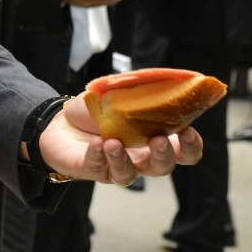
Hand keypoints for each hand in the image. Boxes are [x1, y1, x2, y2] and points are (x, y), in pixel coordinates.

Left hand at [38, 94, 202, 185]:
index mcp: (153, 140)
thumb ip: (144, 88)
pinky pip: (98, 168)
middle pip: (162, 168)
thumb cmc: (97, 111)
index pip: (183, 153)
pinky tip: (95, 143)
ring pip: (128, 176)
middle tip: (157, 140)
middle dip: (164, 155)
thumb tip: (171, 76)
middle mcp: (138, 158)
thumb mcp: (121, 92)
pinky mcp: (91, 169)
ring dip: (123, 160)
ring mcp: (114, 166)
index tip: (188, 131)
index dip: (191, 146)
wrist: (61, 121)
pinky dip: (97, 156)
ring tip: (113, 142)